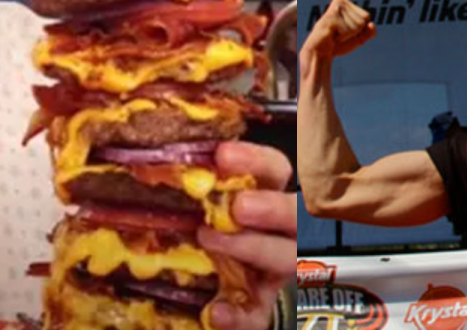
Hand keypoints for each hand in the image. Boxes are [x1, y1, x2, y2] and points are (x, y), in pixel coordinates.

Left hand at [198, 142, 295, 329]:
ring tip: (210, 240)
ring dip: (252, 248)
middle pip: (297, 213)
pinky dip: (240, 315)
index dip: (255, 160)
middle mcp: (283, 230)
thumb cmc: (214, 226)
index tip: (222, 155)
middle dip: (273, 207)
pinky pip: (260, 314)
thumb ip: (204, 181)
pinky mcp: (262, 307)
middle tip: (238, 207)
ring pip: (285, 258)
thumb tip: (170, 152)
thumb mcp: (213, 199)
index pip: (276, 169)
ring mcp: (276, 270)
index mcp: (271, 193)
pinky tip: (217, 312)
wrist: (222, 284)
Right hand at [299, 0, 375, 79]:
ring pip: (356, 26)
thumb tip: (372, 24)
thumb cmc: (338, 44)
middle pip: (362, 21)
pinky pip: (347, 31)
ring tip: (335, 35)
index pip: (366, 16)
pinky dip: (341, 38)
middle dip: (353, 34)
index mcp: (346, 3)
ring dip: (346, 36)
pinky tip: (331, 36)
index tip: (345, 31)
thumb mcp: (357, 38)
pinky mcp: (330, 17)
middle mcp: (340, 1)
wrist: (319, 54)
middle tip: (339, 35)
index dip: (359, 30)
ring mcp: (335, 9)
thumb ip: (369, 32)